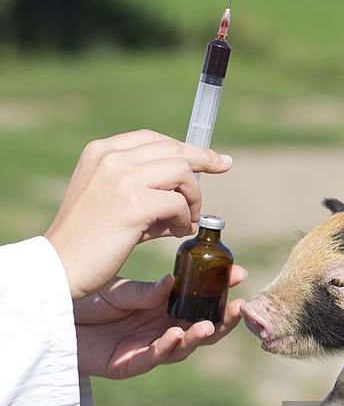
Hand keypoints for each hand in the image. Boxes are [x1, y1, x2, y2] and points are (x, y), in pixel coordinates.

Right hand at [45, 130, 232, 298]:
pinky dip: (183, 218)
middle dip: (202, 162)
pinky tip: (176, 232)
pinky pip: (177, 203)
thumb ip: (145, 191)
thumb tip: (185, 198)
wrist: (59, 266)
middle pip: (173, 150)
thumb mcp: (112, 202)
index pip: (153, 139)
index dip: (187, 148)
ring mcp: (122, 178)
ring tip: (187, 221)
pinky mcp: (133, 204)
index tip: (213, 158)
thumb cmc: (87, 240)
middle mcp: (111, 158)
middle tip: (222, 169)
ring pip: (181, 172)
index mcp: (101, 151)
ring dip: (193, 198)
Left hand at [74, 266, 246, 378]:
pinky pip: (152, 358)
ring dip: (197, 337)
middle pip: (200, 328)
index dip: (220, 289)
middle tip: (237, 307)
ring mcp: (147, 348)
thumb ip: (145, 291)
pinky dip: (166, 348)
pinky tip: (175, 335)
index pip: (199, 300)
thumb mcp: (118, 290)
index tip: (240, 274)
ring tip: (209, 326)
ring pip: (182, 347)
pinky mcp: (128, 364)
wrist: (52, 320)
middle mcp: (160, 328)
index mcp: (163, 307)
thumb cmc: (85, 301)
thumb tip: (172, 282)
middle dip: (222, 320)